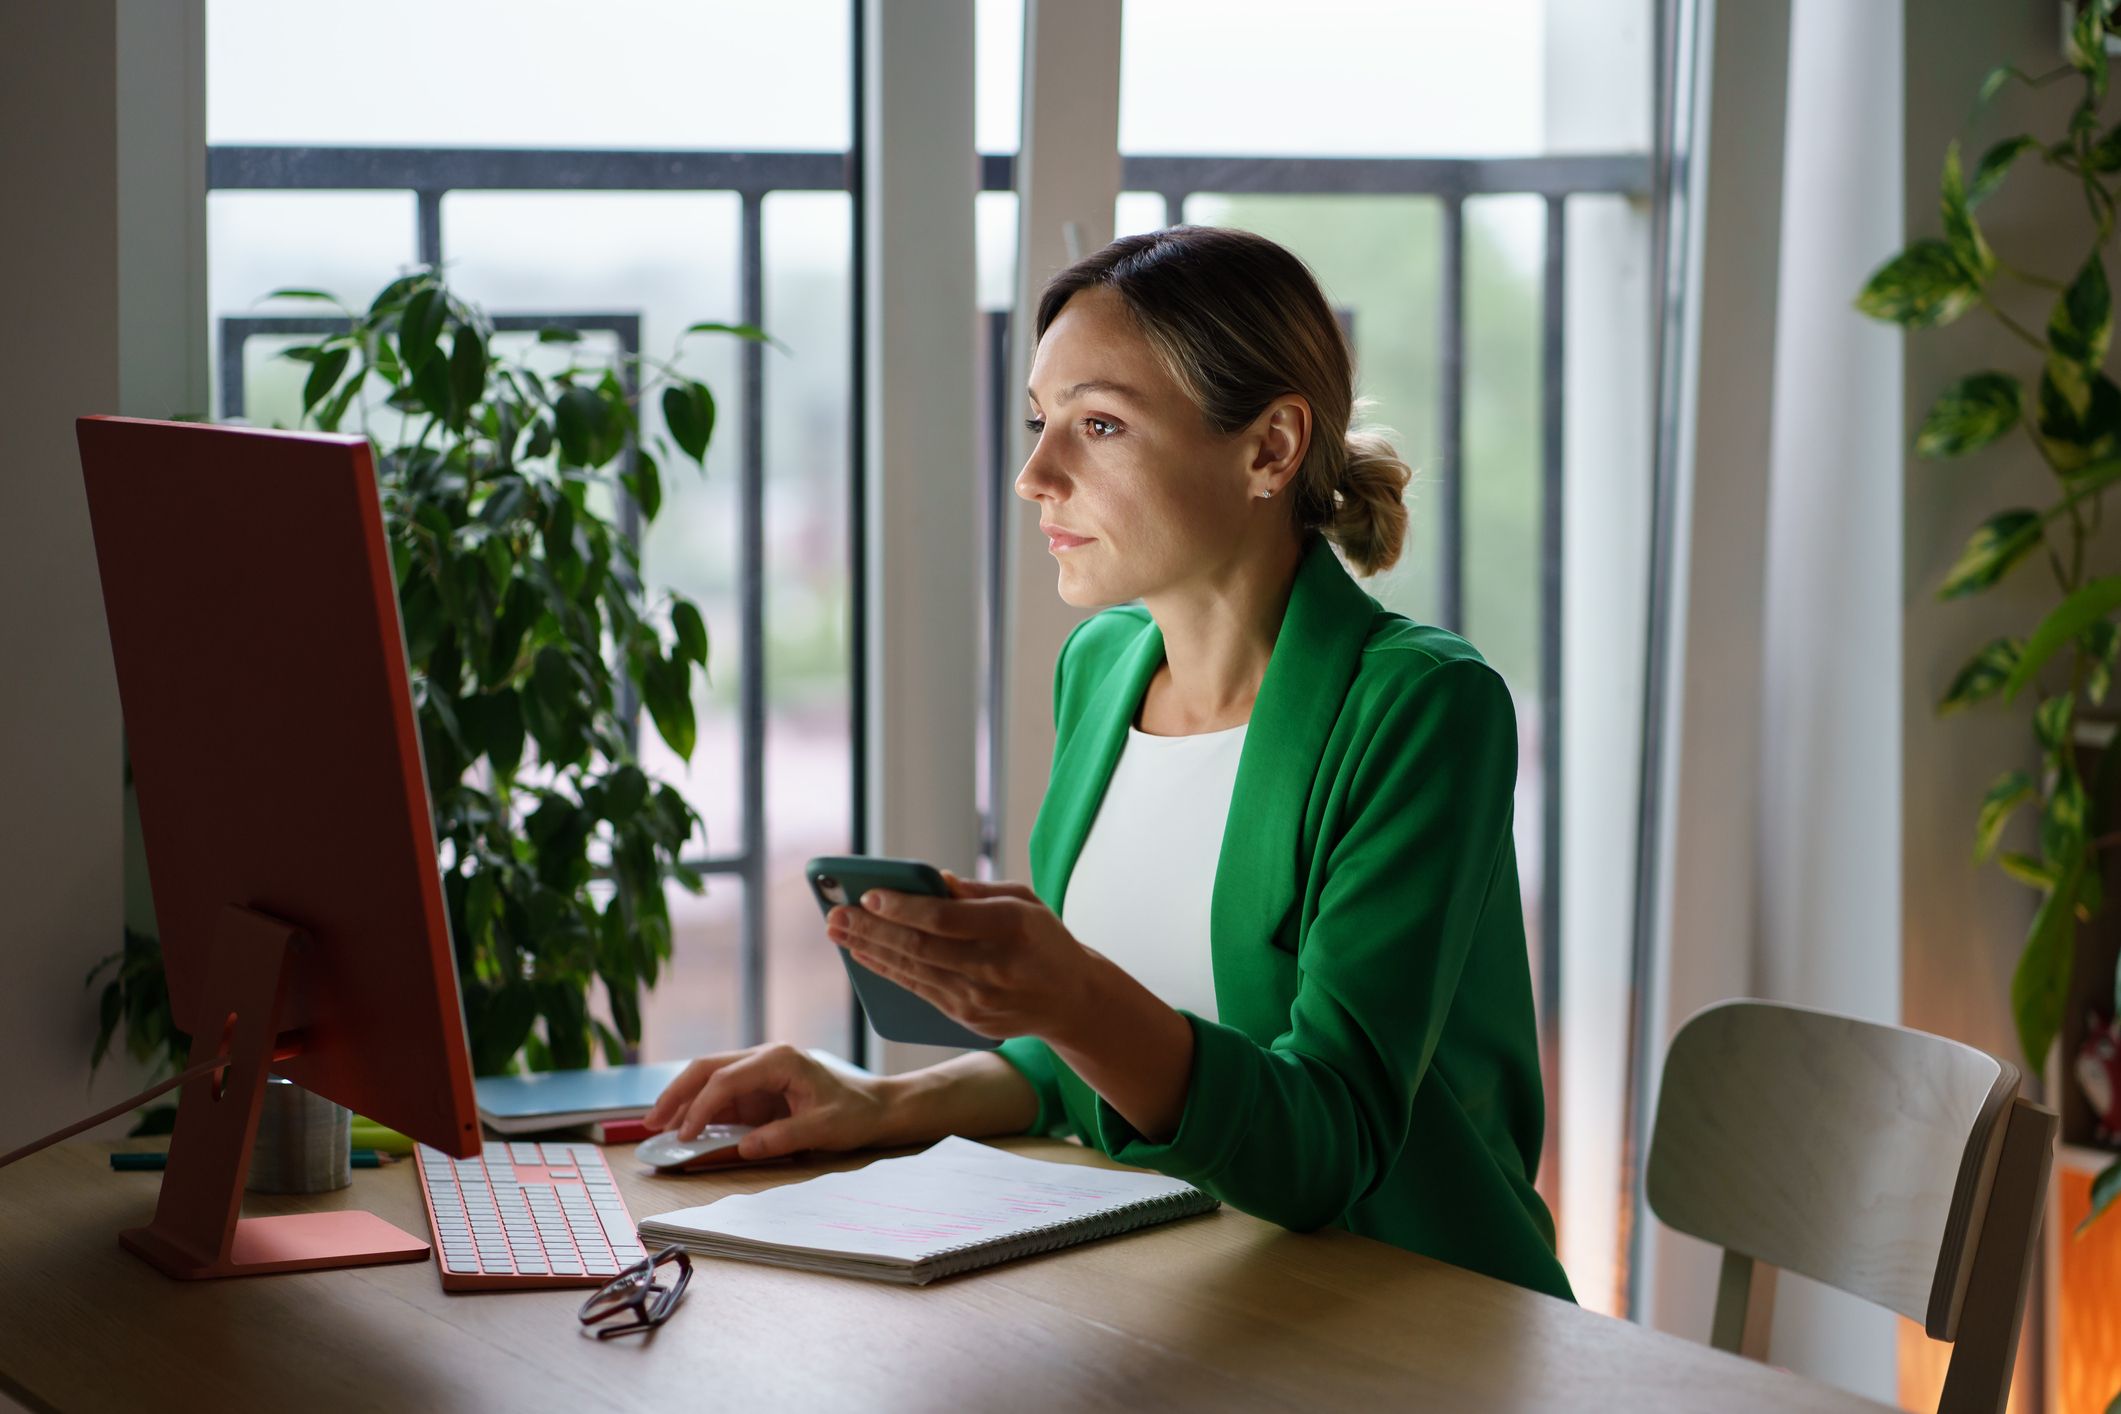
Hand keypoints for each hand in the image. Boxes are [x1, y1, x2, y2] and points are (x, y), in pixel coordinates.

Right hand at [642, 1043, 890, 1160]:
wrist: (874, 1108)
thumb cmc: (853, 1113)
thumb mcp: (823, 1129)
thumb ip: (784, 1137)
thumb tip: (743, 1148)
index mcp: (779, 1060)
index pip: (726, 1079)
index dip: (700, 1106)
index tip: (684, 1135)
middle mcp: (763, 1058)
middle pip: (707, 1068)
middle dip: (677, 1094)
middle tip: (651, 1123)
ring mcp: (758, 1072)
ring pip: (708, 1078)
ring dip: (681, 1100)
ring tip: (656, 1126)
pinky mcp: (757, 1089)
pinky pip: (720, 1096)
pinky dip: (698, 1110)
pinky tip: (682, 1129)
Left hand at [825, 869, 1098, 1042]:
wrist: (1073, 1000)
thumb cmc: (1043, 938)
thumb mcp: (1024, 901)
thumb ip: (977, 892)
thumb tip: (930, 881)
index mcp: (1013, 926)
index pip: (946, 919)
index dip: (904, 908)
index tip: (869, 895)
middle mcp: (995, 966)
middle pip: (921, 947)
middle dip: (872, 929)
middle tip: (835, 914)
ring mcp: (981, 998)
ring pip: (914, 971)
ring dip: (870, 950)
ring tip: (838, 931)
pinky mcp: (969, 1018)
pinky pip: (919, 991)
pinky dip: (888, 972)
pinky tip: (864, 955)